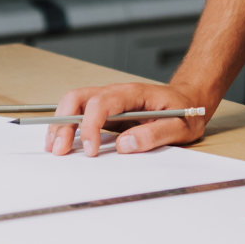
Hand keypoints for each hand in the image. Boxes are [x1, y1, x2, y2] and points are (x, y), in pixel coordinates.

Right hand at [42, 81, 211, 157]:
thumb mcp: (180, 126)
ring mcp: (109, 100)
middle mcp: (116, 93)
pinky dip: (66, 126)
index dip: (91, 125)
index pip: (102, 103)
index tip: (90, 150)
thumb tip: (125, 144)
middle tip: (59, 149)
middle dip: (64, 122)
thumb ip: (155, 135)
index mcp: (134, 93)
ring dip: (60, 123)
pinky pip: (80, 113)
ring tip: (54, 147)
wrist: (189, 101)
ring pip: (74, 103)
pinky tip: (62, 141)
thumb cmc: (185, 111)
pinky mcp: (106, 111)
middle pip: (79, 97)